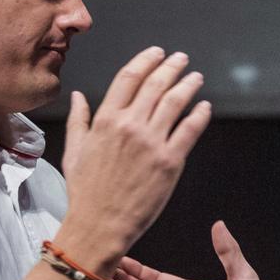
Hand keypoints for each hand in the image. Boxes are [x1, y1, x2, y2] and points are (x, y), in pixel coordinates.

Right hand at [56, 47, 210, 267]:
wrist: (98, 225)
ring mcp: (151, 142)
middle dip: (171, 67)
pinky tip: (205, 107)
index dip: (146, 60)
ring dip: (188, 85)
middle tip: (182, 59)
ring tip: (196, 78)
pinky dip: (200, 115)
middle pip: (156, 84)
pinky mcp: (170, 161)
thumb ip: (79, 120)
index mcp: (106, 120)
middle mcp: (130, 125)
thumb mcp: (74, 151)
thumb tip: (79, 96)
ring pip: (176, 102)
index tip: (157, 53)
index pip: (129, 77)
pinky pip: (190, 130)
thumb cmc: (85, 192)